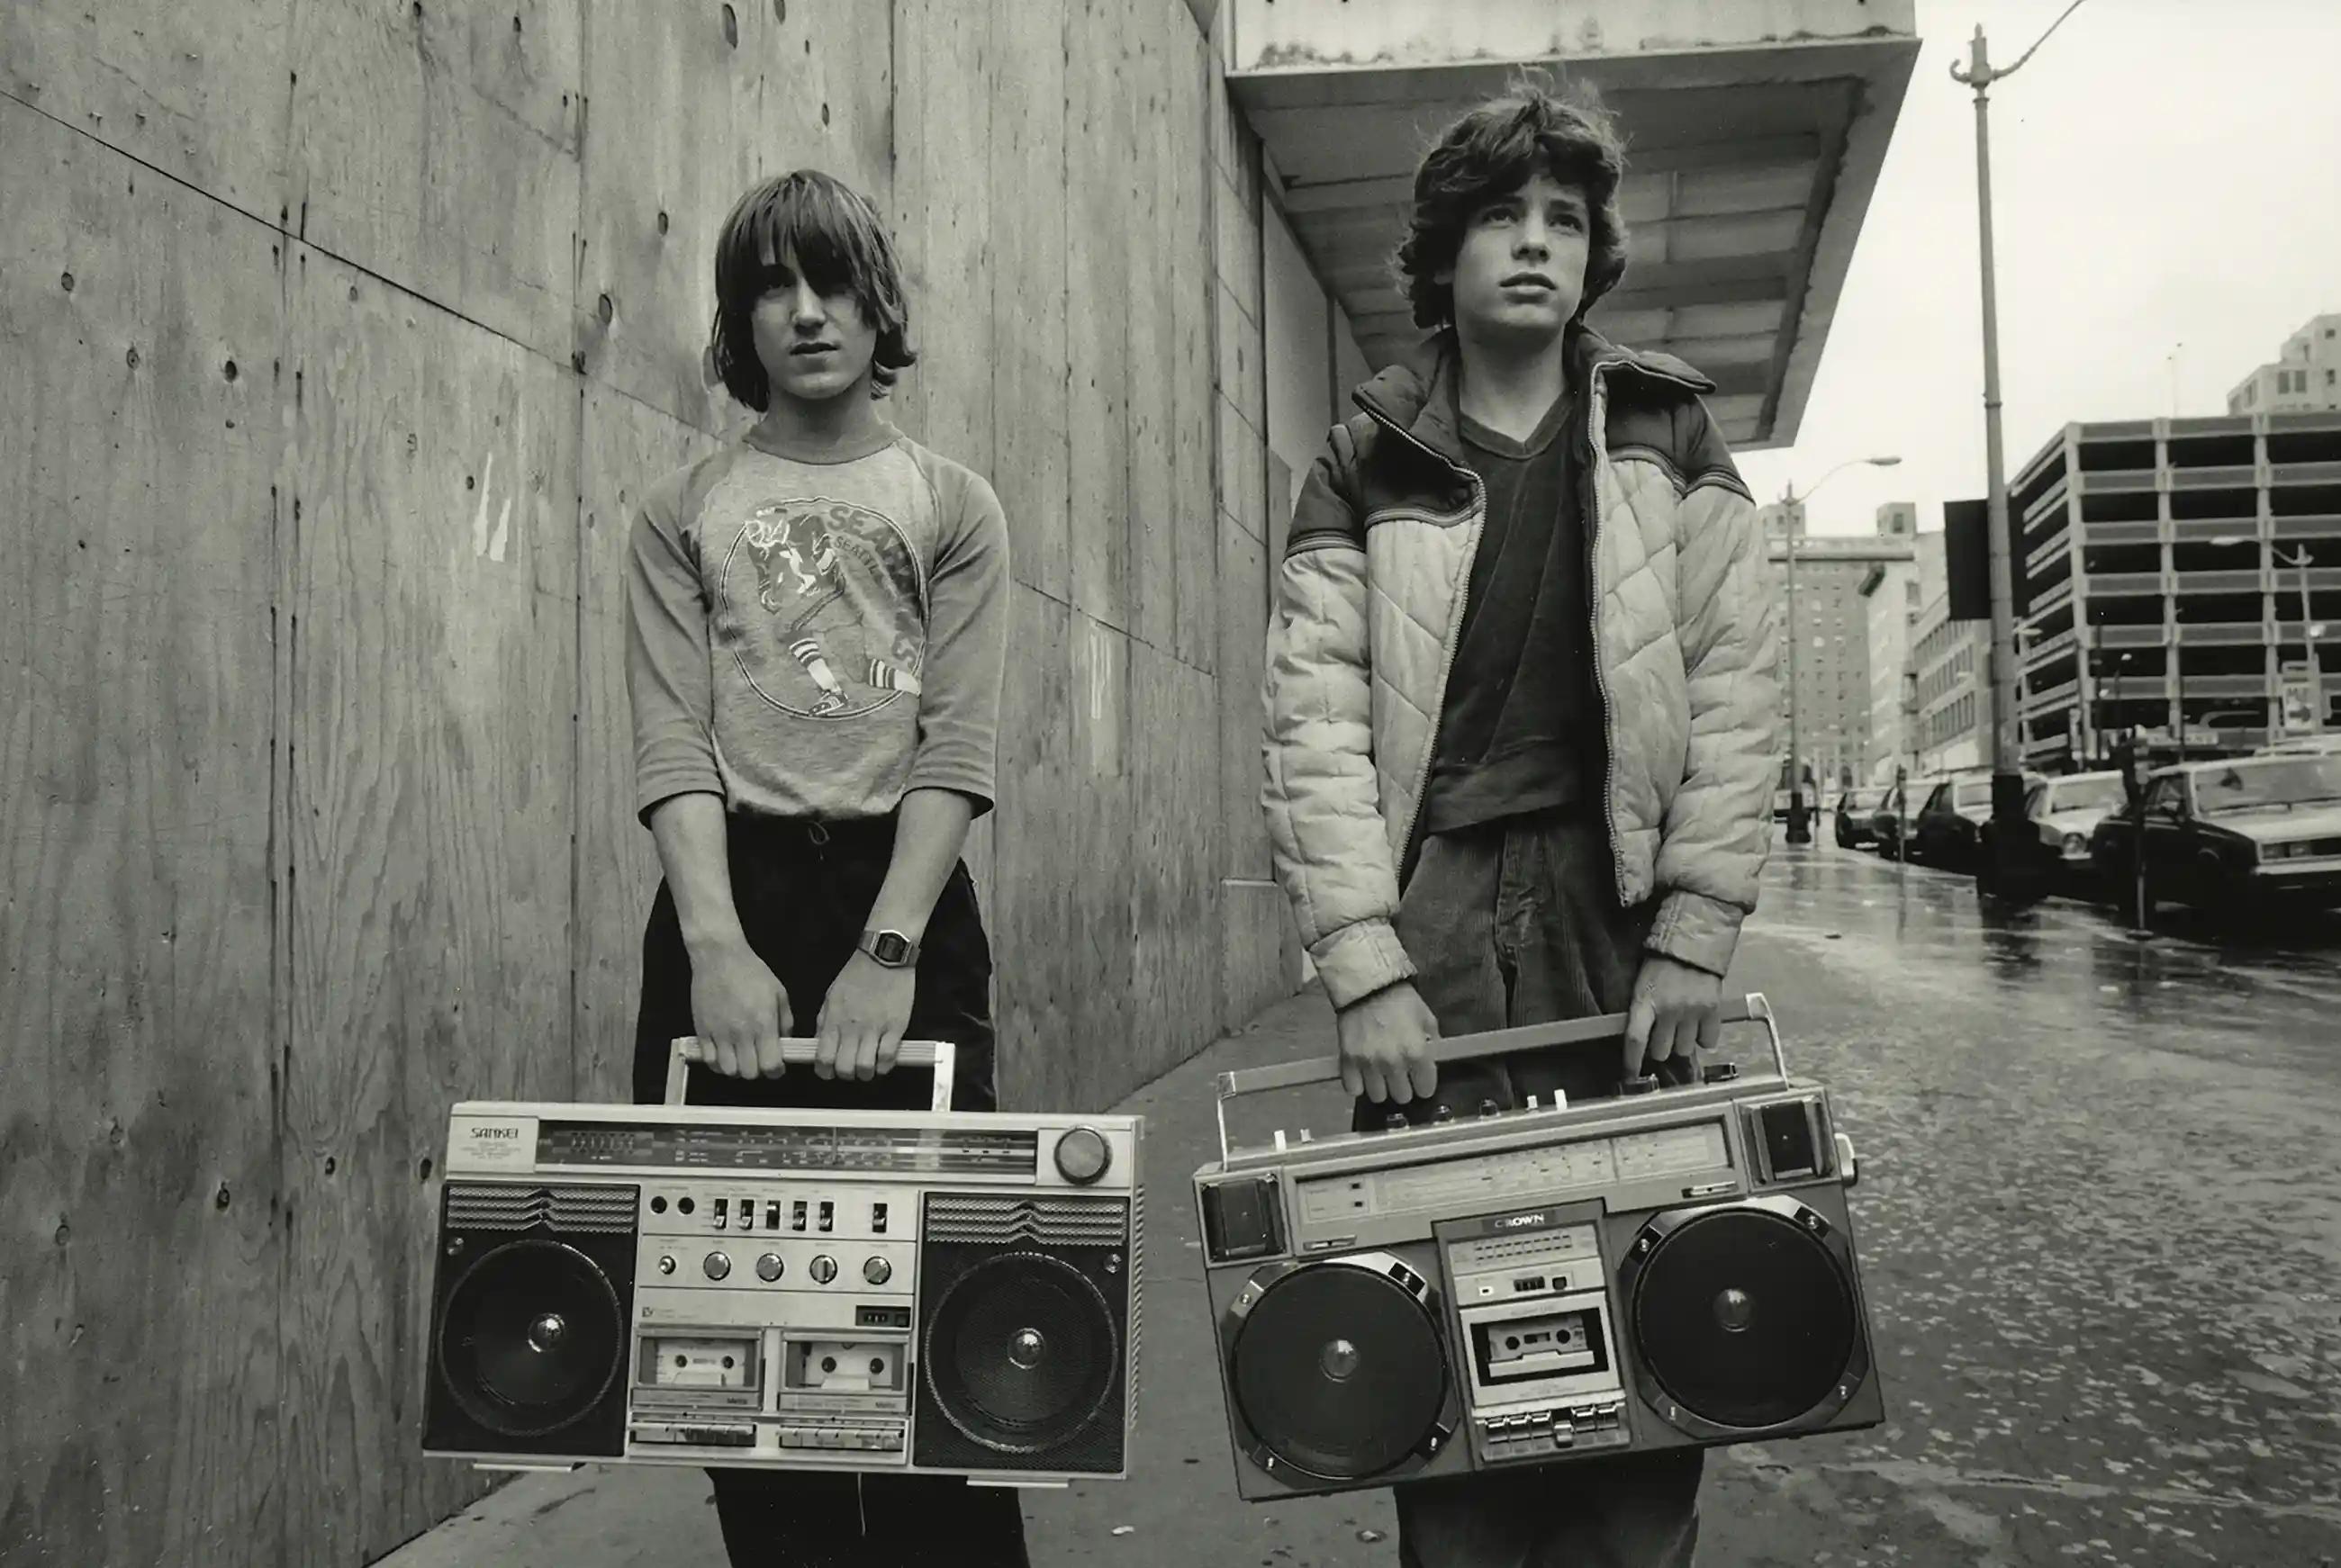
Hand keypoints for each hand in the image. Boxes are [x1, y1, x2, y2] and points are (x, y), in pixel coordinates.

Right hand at [690, 939, 791, 1078]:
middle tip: (759, 1060)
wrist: (719, 957)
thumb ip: (785, 1022)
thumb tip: (785, 1043)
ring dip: (738, 1069)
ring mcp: (719, 1033)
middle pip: (750, 1072)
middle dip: (758, 1071)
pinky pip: (709, 1060)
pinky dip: (718, 1063)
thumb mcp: (779, 993)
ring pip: (729, 1070)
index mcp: (763, 1023)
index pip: (770, 1064)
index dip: (776, 1071)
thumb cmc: (751, 972)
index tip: (776, 1067)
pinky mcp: (702, 1031)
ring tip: (741, 1058)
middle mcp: (741, 1032)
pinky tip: (725, 1054)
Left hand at [815, 951, 914, 1080]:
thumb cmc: (856, 975)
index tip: (829, 1071)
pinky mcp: (896, 1027)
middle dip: (846, 1075)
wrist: (883, 956)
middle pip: (844, 1068)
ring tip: (867, 1067)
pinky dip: (884, 1065)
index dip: (824, 1072)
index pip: (823, 1058)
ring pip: (866, 1067)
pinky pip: (888, 1057)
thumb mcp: (831, 996)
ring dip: (865, 1073)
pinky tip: (883, 1061)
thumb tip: (820, 1045)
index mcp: (833, 1020)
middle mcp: (852, 1027)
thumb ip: (824, 1022)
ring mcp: (875, 1028)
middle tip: (850, 1069)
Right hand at [1335, 982, 1439, 1103]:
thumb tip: (1431, 1061)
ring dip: (1381, 1087)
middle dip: (1404, 1086)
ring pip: (1378, 1096)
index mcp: (1417, 1053)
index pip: (1425, 1089)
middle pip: (1402, 1096)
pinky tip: (1363, 1074)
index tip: (1420, 1078)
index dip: (1424, 1083)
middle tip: (1400, 1073)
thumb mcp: (1427, 1018)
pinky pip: (1353, 1089)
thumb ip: (1433, 1043)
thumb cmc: (1400, 1000)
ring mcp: (1369, 1064)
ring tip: (1380, 1073)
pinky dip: (1358, 1085)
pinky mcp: (1348, 1061)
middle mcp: (1394, 1063)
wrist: (1367, 986)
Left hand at [1623, 954, 1721, 1080]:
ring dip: (1681, 1044)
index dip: (1631, 1063)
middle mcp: (1668, 1010)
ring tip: (1681, 1027)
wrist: (1693, 944)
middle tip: (1662, 1035)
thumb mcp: (1642, 984)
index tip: (1630, 1076)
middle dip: (1659, 1048)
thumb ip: (1641, 1011)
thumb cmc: (1661, 964)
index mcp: (1645, 1001)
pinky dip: (1703, 1039)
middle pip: (1661, 1051)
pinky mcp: (1712, 1011)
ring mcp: (1692, 1012)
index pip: (1635, 1040)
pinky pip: (1708, 1042)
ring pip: (1684, 1049)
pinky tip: (1698, 1027)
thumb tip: (1639, 1039)